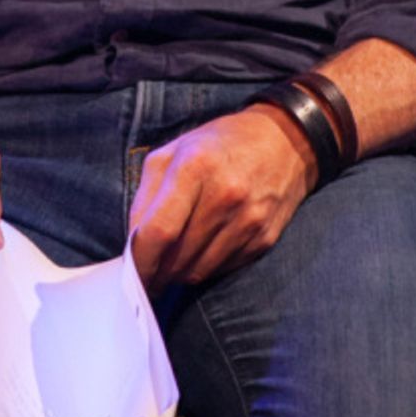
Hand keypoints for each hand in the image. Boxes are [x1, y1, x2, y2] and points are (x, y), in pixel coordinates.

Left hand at [128, 104, 316, 292]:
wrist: (285, 142)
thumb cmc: (220, 144)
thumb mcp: (174, 151)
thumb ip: (147, 195)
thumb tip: (133, 242)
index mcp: (195, 167)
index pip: (159, 231)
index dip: (140, 261)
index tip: (129, 274)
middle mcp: (225, 196)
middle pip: (177, 257)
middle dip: (157, 269)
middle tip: (149, 267)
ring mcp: (248, 220)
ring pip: (199, 270)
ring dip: (179, 272)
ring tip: (174, 257)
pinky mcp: (264, 239)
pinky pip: (222, 270)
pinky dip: (205, 266)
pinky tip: (203, 248)